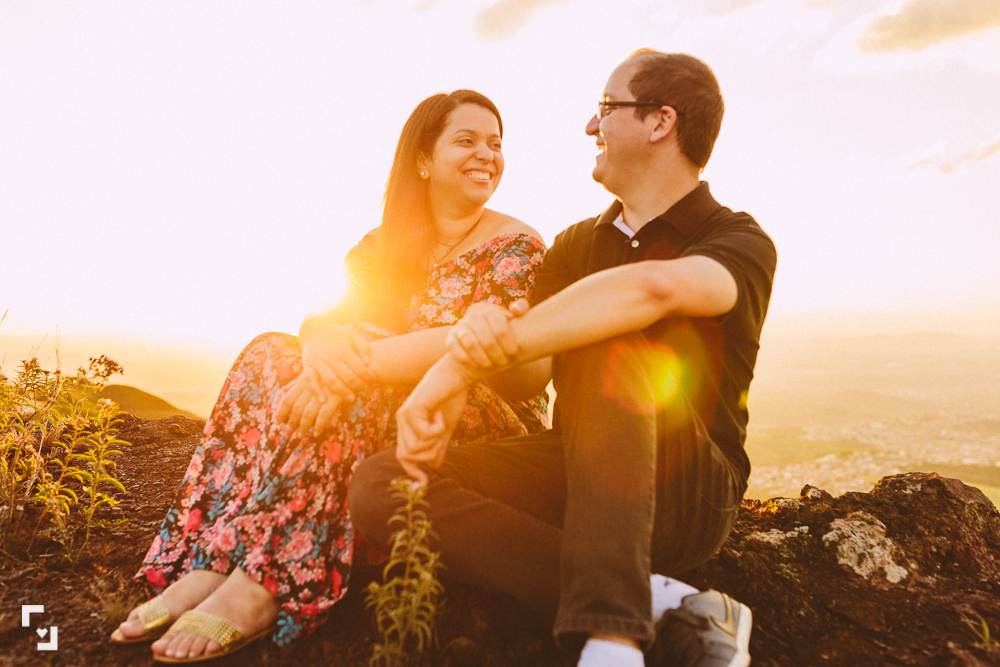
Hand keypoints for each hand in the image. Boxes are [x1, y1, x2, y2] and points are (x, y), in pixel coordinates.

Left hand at [276, 366, 342, 435]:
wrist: (354, 364)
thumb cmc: (333, 368)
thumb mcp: (312, 371)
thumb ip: (297, 382)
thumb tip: (283, 390)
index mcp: (304, 381)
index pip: (287, 399)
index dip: (281, 411)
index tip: (279, 421)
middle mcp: (310, 387)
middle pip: (296, 408)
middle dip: (291, 423)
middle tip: (288, 434)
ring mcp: (323, 392)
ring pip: (308, 413)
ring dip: (303, 426)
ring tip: (301, 435)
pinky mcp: (335, 397)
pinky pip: (324, 414)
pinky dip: (319, 425)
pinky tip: (316, 433)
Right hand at [300, 320, 375, 401]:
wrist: (314, 329)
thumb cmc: (337, 334)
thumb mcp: (352, 335)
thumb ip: (363, 347)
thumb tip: (368, 363)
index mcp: (344, 350)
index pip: (359, 367)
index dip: (368, 376)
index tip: (374, 380)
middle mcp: (332, 357)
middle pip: (347, 376)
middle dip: (358, 386)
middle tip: (363, 390)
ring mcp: (319, 362)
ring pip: (331, 380)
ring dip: (341, 391)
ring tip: (350, 398)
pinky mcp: (308, 366)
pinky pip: (310, 380)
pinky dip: (316, 391)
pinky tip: (322, 401)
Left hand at [395, 356, 473, 484]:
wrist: (457, 375)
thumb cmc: (451, 398)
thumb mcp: (446, 428)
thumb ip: (438, 446)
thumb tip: (433, 467)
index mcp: (407, 426)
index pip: (402, 456)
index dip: (411, 471)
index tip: (425, 482)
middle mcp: (401, 421)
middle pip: (406, 456)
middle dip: (428, 455)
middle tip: (442, 438)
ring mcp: (404, 415)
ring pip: (414, 448)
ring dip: (433, 442)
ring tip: (442, 424)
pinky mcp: (412, 409)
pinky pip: (423, 434)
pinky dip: (437, 429)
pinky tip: (440, 415)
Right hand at [446, 298, 529, 371]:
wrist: (482, 337)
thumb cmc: (502, 330)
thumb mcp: (514, 319)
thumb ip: (521, 308)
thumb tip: (514, 309)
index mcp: (491, 312)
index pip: (501, 330)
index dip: (509, 345)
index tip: (514, 355)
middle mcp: (474, 317)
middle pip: (487, 341)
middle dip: (498, 356)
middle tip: (504, 364)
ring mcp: (461, 326)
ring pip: (471, 345)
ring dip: (483, 360)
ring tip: (491, 366)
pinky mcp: (450, 338)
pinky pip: (455, 349)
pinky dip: (467, 360)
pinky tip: (477, 366)